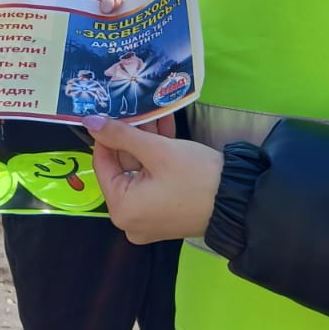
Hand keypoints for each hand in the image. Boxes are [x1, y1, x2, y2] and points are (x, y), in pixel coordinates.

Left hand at [85, 116, 220, 243]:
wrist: (238, 201)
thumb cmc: (195, 176)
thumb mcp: (157, 151)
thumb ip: (121, 135)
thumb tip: (89, 122)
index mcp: (121, 209)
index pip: (102, 164)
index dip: (107, 135)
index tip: (112, 111)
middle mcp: (129, 220)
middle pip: (123, 169)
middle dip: (133, 137)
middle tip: (137, 109)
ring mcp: (148, 220)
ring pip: (140, 172)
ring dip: (148, 143)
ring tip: (155, 112)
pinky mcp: (165, 215)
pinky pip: (153, 183)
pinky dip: (159, 160)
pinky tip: (166, 129)